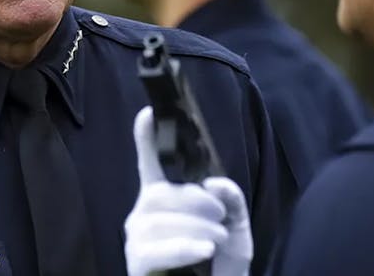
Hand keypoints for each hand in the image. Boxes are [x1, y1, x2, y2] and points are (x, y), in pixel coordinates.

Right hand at [124, 107, 251, 275]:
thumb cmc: (220, 262)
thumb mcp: (235, 226)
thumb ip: (232, 199)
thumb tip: (216, 183)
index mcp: (165, 199)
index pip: (152, 164)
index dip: (147, 139)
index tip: (148, 114)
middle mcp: (145, 214)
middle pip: (161, 192)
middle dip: (197, 201)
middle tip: (221, 216)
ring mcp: (138, 239)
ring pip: (160, 220)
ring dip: (197, 227)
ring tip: (217, 240)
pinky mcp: (137, 263)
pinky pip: (154, 248)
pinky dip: (183, 247)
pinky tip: (204, 249)